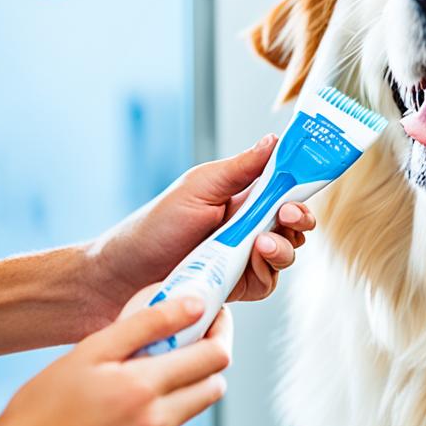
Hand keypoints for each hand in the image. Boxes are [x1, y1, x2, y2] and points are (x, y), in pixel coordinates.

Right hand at [0, 291, 231, 425]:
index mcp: (144, 388)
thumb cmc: (41, 411)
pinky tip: (124, 413)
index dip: (222, 330)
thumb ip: (148, 323)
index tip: (214, 316)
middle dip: (207, 360)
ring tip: (143, 378)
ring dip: (181, 391)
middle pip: (214, 386)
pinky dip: (158, 419)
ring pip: (191, 411)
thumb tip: (195, 304)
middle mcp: (157, 424)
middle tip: (186, 344)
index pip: (216, 355)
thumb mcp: (89, 352)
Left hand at [89, 135, 315, 320]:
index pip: (287, 187)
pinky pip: (269, 282)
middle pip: (296, 222)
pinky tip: (249, 266)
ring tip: (260, 245)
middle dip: (300, 219)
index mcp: (244, 196)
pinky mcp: (240, 286)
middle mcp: (250, 226)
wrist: (121, 276)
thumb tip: (275, 139)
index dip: (302, 186)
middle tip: (287, 216)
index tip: (304, 186)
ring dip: (283, 248)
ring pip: (288, 253)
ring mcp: (247, 257)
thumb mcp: (199, 187)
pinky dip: (266, 273)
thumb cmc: (154, 225)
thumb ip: (242, 168)